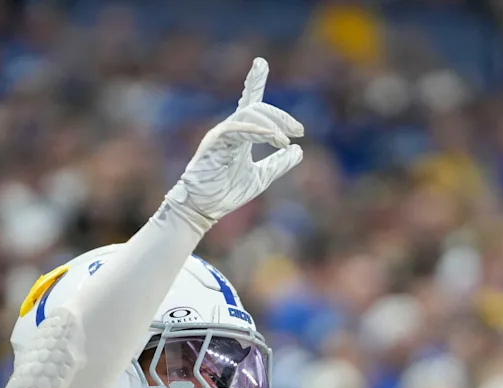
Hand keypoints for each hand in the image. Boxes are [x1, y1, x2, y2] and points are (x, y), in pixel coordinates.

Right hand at [164, 58, 303, 232]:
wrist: (204, 209)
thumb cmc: (226, 192)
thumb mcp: (262, 177)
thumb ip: (279, 163)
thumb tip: (299, 151)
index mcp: (239, 134)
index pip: (248, 102)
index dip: (254, 81)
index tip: (260, 62)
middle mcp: (229, 129)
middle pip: (257, 107)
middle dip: (280, 116)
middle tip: (299, 131)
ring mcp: (220, 134)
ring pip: (249, 114)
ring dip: (272, 125)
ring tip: (286, 141)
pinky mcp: (214, 143)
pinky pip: (238, 129)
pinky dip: (258, 131)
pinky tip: (274, 139)